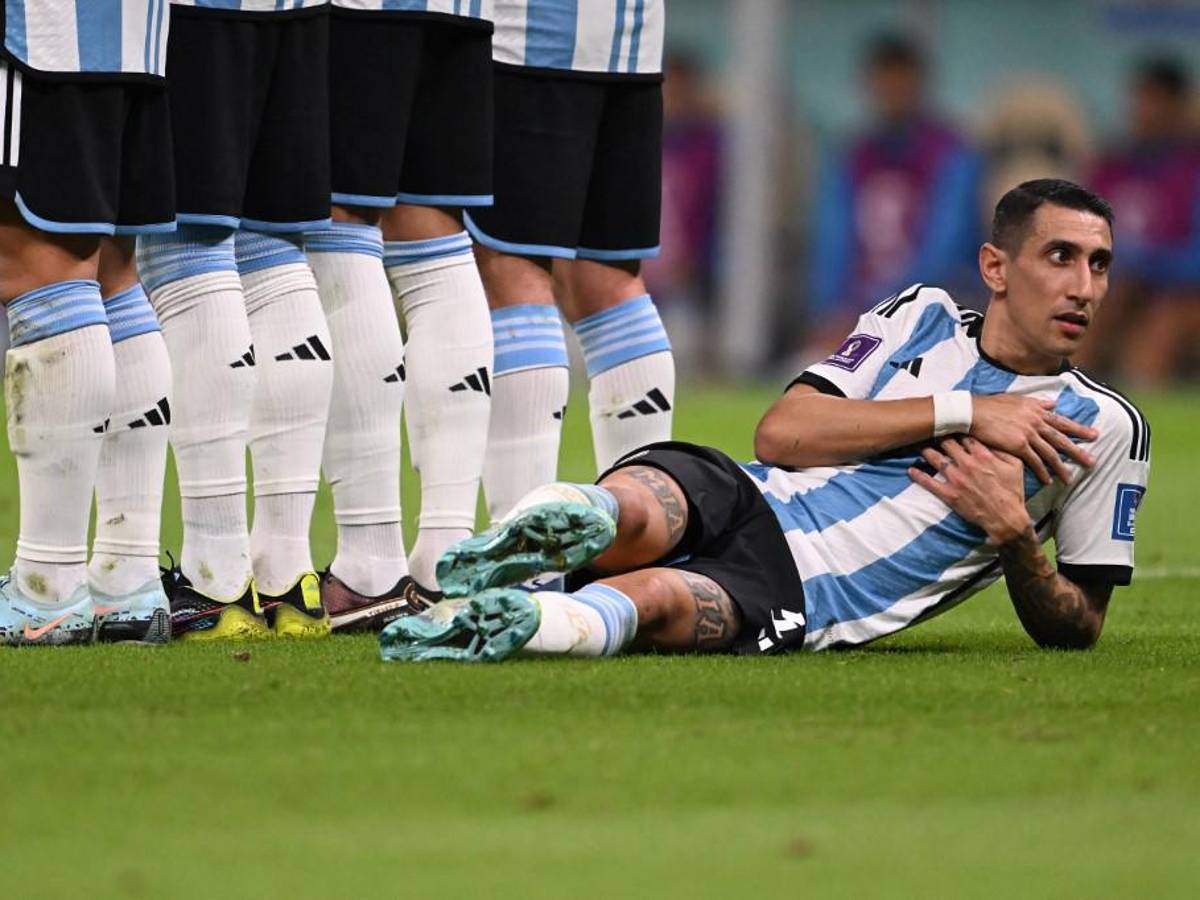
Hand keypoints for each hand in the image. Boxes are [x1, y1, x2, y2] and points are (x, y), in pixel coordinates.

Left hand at [909, 437, 1031, 543]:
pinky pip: (929, 483)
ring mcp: (957, 479)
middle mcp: (967, 464)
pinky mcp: (949, 494)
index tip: (949, 420)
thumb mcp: (1015, 465)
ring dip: (925, 450)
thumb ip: (1002, 449)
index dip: (956, 425)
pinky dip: (919, 476)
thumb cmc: (1012, 491)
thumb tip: (992, 436)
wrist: (1006, 518)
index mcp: (983, 455)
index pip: (965, 434)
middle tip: (928, 427)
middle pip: (946, 443)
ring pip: (935, 458)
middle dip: (937, 434)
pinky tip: (911, 470)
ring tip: (916, 443)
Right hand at [969, 395, 1097, 484]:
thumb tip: (1052, 403)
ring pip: (1050, 453)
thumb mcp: (1017, 399)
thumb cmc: (991, 405)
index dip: (1079, 429)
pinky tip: (1048, 480)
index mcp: (1037, 411)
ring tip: (1070, 478)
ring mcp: (1029, 434)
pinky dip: (1042, 472)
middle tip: (1092, 462)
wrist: (974, 412)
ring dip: (1061, 467)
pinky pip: (1035, 461)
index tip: (1093, 434)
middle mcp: (1036, 422)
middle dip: (1078, 451)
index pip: (1062, 421)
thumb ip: (1036, 403)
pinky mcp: (1019, 445)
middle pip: (1061, 440)